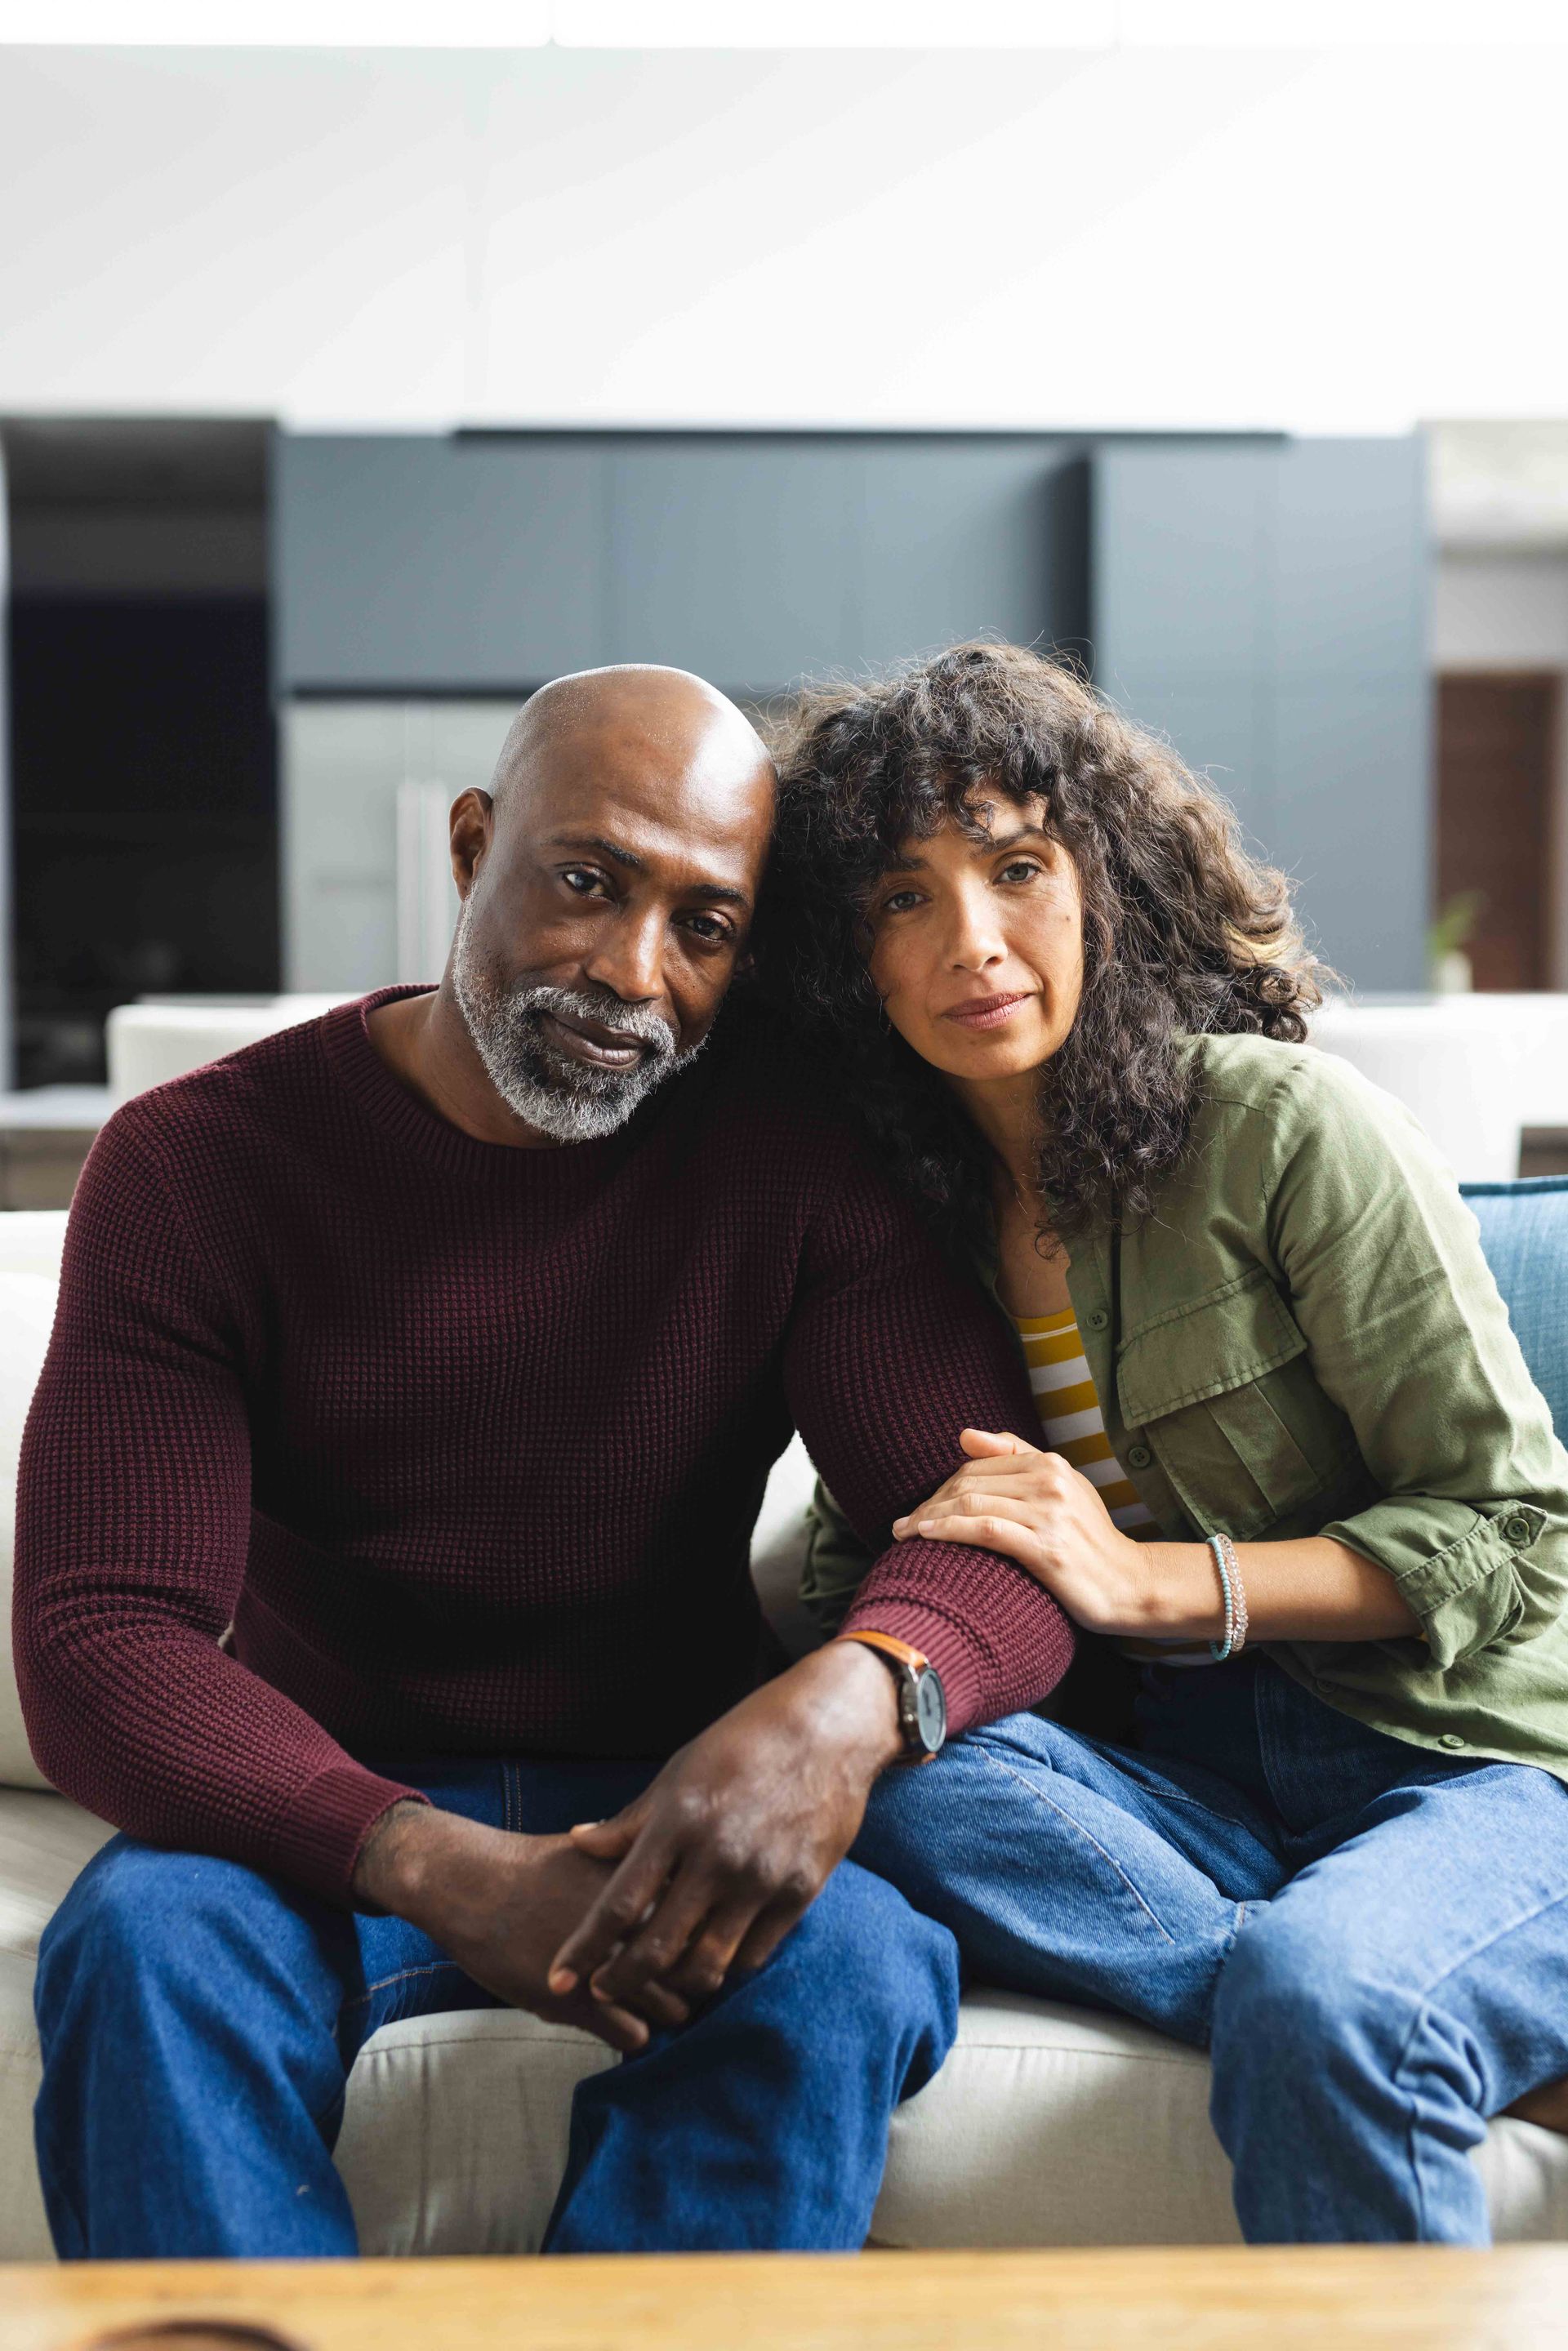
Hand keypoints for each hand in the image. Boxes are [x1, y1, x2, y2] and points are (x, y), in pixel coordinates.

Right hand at [352, 1802, 688, 2052]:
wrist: (473, 1887)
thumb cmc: (534, 1868)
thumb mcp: (599, 1854)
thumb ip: (642, 1873)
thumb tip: (680, 1882)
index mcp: (647, 1885)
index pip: (705, 1927)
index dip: (705, 1943)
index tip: (697, 1949)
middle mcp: (637, 1926)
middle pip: (697, 1972)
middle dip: (692, 1983)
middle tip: (678, 1986)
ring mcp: (610, 1967)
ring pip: (672, 2011)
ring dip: (664, 2012)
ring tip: (649, 2006)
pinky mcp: (579, 2003)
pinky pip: (633, 2036)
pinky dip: (632, 2034)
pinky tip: (618, 2021)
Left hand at [549, 1641, 902, 2015]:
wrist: (826, 1729)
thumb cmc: (741, 1744)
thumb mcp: (677, 1771)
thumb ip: (630, 1820)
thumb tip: (580, 1843)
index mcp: (678, 1821)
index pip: (619, 1903)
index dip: (584, 1949)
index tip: (558, 1980)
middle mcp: (717, 1856)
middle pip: (658, 1947)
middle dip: (621, 1981)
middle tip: (603, 1992)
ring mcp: (761, 1878)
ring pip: (707, 1965)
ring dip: (675, 1984)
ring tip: (657, 1983)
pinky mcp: (800, 1891)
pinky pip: (753, 1955)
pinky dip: (726, 1966)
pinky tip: (710, 1960)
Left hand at [892, 1427, 1167, 1637]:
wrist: (1129, 1585)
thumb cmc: (1090, 1541)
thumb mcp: (1063, 1488)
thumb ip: (1016, 1457)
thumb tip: (963, 1434)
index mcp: (1050, 1463)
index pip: (977, 1467)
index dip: (941, 1487)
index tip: (919, 1509)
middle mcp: (1049, 1481)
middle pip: (969, 1483)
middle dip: (929, 1503)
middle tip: (902, 1526)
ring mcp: (1048, 1514)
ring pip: (970, 1503)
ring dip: (928, 1518)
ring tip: (903, 1534)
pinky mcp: (1045, 1547)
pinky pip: (984, 1529)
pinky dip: (948, 1529)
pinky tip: (925, 1537)